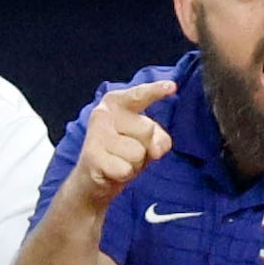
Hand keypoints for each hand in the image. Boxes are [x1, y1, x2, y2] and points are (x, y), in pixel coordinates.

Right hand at [69, 79, 176, 206]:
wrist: (91, 178)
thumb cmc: (122, 151)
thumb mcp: (147, 140)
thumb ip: (159, 137)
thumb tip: (156, 149)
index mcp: (117, 102)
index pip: (139, 96)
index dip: (155, 91)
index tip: (172, 86)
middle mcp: (103, 114)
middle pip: (147, 129)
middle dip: (145, 146)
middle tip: (128, 151)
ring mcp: (96, 135)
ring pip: (138, 153)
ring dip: (134, 164)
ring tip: (120, 161)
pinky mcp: (92, 157)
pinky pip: (126, 169)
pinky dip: (124, 175)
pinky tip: (112, 171)